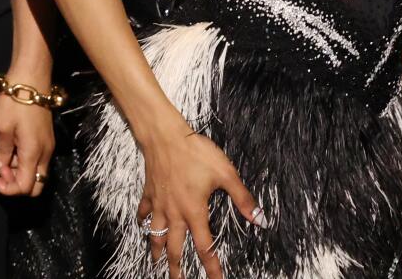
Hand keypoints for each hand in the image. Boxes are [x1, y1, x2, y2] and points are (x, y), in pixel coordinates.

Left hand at [0, 92, 55, 196]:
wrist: (32, 77)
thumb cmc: (15, 102)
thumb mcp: (2, 128)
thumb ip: (1, 153)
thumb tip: (0, 170)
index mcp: (34, 152)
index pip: (25, 187)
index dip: (8, 188)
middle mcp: (45, 153)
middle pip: (35, 185)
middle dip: (15, 184)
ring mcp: (46, 145)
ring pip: (35, 173)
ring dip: (17, 172)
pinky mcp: (45, 138)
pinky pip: (35, 160)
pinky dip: (21, 162)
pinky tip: (7, 150)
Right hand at [137, 126, 261, 278]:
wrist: (165, 136)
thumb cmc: (196, 152)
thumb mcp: (225, 173)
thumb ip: (242, 197)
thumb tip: (259, 218)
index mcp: (194, 212)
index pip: (204, 247)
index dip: (212, 267)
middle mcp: (175, 213)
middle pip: (174, 249)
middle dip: (177, 269)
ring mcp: (159, 205)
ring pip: (155, 235)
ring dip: (157, 252)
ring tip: (156, 264)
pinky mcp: (149, 193)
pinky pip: (144, 213)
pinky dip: (143, 222)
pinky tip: (143, 225)